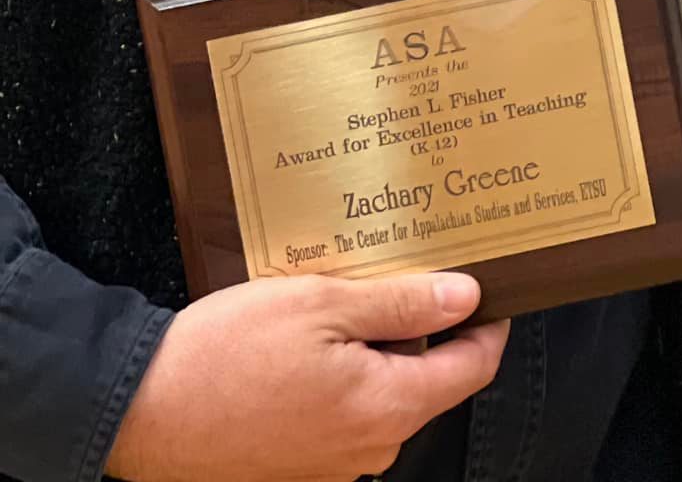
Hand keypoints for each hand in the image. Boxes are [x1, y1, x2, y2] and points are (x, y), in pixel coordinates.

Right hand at [105, 271, 508, 481]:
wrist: (141, 410)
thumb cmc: (227, 354)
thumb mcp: (322, 304)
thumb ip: (402, 303)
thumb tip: (467, 296)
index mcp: (386, 408)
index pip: (473, 368)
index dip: (487, 322)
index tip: (487, 282)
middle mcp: (369, 449)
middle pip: (429, 379)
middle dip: (421, 326)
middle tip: (397, 272)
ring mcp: (333, 465)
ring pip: (384, 393)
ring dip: (375, 347)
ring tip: (341, 299)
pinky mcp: (300, 465)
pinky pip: (345, 412)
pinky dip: (342, 372)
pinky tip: (308, 339)